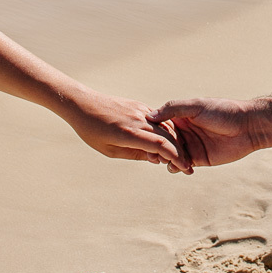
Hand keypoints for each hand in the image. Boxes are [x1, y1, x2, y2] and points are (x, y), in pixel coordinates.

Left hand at [66, 92, 191, 171]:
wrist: (83, 103)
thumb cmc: (91, 130)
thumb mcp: (109, 150)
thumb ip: (134, 154)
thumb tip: (155, 159)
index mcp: (128, 133)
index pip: (160, 145)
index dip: (175, 157)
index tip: (185, 168)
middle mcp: (137, 120)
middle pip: (168, 136)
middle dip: (181, 153)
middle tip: (188, 167)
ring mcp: (140, 111)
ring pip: (166, 126)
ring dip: (176, 142)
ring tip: (181, 156)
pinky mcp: (139, 106)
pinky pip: (159, 119)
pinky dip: (167, 131)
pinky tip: (169, 142)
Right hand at [149, 97, 271, 172]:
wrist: (247, 127)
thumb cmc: (223, 111)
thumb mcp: (196, 106)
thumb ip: (174, 109)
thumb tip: (150, 116)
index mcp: (181, 117)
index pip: (160, 126)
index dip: (151, 132)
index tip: (143, 137)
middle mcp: (184, 132)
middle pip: (163, 142)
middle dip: (156, 149)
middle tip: (152, 154)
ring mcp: (191, 146)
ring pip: (171, 155)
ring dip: (165, 159)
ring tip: (165, 160)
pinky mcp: (199, 159)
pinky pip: (183, 165)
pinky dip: (177, 167)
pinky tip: (177, 167)